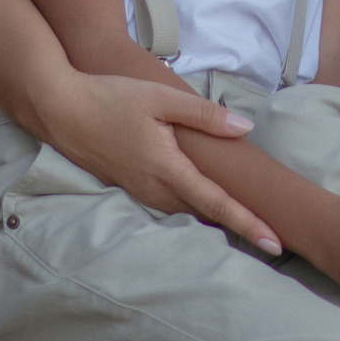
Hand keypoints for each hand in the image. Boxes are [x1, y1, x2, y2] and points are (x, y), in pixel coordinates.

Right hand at [43, 72, 286, 250]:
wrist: (62, 110)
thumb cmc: (112, 99)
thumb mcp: (162, 98)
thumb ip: (204, 115)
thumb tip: (244, 127)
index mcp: (167, 170)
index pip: (217, 204)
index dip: (248, 223)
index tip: (275, 242)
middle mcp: (156, 190)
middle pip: (207, 215)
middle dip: (241, 227)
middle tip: (277, 238)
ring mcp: (142, 192)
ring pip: (189, 211)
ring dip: (219, 219)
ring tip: (252, 225)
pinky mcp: (133, 187)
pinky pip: (173, 204)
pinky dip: (197, 208)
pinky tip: (210, 202)